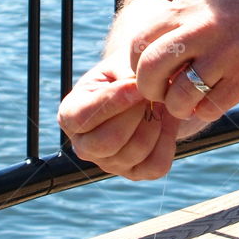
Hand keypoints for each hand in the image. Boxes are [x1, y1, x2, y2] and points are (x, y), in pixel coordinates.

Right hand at [57, 54, 208, 180]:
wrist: (149, 90)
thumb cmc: (128, 74)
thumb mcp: (121, 65)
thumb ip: (124, 74)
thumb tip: (136, 87)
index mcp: (70, 116)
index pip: (82, 117)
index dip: (112, 102)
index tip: (138, 85)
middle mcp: (85, 145)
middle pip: (106, 143)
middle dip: (135, 116)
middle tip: (152, 95)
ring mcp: (110, 163)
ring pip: (133, 153)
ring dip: (154, 124)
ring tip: (160, 103)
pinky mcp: (136, 173)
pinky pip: (155, 166)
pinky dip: (167, 141)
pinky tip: (168, 121)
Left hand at [129, 0, 238, 121]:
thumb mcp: (214, 1)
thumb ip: (184, 22)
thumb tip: (152, 52)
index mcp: (187, 7)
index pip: (138, 42)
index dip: (138, 66)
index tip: (154, 75)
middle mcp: (200, 28)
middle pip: (149, 70)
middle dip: (150, 91)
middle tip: (164, 96)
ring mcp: (225, 54)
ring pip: (178, 96)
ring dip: (178, 108)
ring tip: (190, 104)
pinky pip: (209, 108)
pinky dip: (205, 113)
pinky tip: (214, 104)